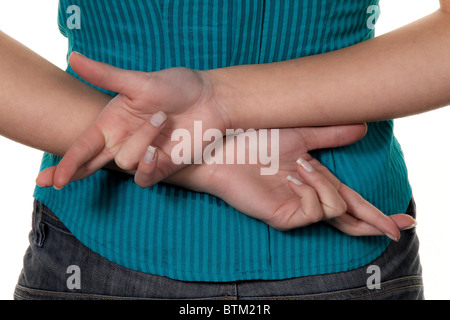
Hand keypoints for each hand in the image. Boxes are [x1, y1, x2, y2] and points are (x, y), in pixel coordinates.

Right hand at [36, 52, 226, 189]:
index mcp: (112, 123)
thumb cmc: (177, 87)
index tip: (47, 179)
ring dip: (142, 139)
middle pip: (90, 166)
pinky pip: (143, 177)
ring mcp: (141, 156)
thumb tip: (72, 56)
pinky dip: (147, 164)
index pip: (82, 146)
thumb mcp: (140, 81)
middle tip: (53, 183)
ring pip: (125, 162)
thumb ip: (107, 77)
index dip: (66, 163)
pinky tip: (156, 149)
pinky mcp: (160, 167)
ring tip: (161, 118)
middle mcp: (123, 141)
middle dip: (71, 173)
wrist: (211, 101)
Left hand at [164, 124, 415, 238]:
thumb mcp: (300, 134)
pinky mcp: (282, 215)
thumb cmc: (255, 137)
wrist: (225, 144)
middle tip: (399, 227)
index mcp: (313, 180)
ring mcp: (295, 208)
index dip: (376, 211)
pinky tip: (293, 175)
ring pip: (335, 208)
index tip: (404, 220)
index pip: (350, 200)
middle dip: (375, 220)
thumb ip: (330, 135)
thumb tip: (362, 128)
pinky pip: (314, 210)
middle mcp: (307, 197)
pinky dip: (310, 190)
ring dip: (325, 184)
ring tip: (300, 166)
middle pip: (349, 217)